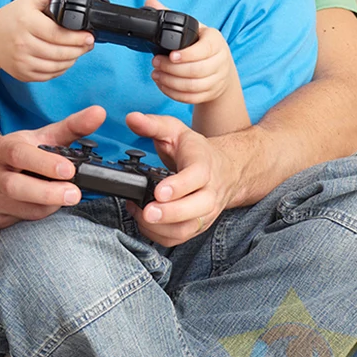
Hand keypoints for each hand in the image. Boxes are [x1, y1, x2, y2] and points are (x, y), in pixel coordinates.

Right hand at [0, 0, 93, 81]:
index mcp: (26, 22)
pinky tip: (63, 59)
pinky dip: (60, 69)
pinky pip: (49, 75)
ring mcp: (21, 61)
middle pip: (59, 53)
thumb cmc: (14, 16)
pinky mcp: (22, 74)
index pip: (57, 34)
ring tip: (78, 51)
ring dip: (72, 59)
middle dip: (79, 49)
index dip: (77, 38)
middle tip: (88, 44)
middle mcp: (21, 43)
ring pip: (56, 66)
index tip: (90, 36)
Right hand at [0, 105, 106, 227]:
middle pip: (15, 187)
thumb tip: (100, 113)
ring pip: (23, 209)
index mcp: (4, 149)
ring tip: (64, 197)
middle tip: (75, 194)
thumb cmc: (22, 151)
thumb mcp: (44, 136)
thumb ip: (74, 126)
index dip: (44, 164)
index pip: (19, 154)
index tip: (69, 170)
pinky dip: (38, 217)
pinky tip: (45, 206)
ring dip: (48, 206)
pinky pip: (21, 223)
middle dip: (47, 193)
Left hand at [123, 111, 237, 245]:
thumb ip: (153, 124)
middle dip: (170, 213)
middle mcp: (209, 192)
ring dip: (163, 227)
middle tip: (148, 212)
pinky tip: (144, 222)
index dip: (178, 186)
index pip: (196, 178)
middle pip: (196, 209)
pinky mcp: (198, 225)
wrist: (225, 170)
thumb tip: (131, 118)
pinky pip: (180, 238)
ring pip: (188, 227)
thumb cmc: (196, 151)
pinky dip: (161, 235)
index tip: (159, 191)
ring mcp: (205, 212)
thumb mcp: (175, 130)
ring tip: (140, 215)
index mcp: (204, 166)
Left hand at [145, 0, 237, 104]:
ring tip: (156, 74)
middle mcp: (220, 60)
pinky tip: (163, 84)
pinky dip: (174, 93)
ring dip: (170, 82)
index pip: (204, 49)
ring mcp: (217, 78)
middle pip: (197, 71)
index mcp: (215, 41)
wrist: (218, 66)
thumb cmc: (199, 44)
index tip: (170, 55)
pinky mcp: (211, 92)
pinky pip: (192, 97)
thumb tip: (150, 1)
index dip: (187, 55)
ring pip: (193, 86)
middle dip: (172, 69)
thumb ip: (169, 14)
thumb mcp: (189, 28)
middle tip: (155, 64)